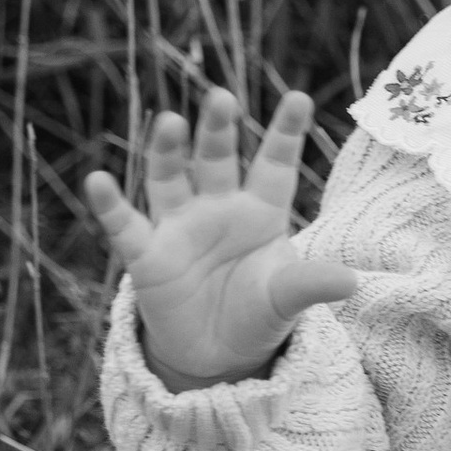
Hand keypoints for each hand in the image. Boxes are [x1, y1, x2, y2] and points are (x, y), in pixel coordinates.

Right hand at [83, 88, 360, 391]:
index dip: (285, 132)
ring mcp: (179, 226)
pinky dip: (110, 204)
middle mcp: (218, 207)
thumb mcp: (285, 300)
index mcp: (261, 210)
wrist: (216, 354)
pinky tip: (97, 181)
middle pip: (216, 159)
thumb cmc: (257, 312)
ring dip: (166, 151)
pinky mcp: (146, 255)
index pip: (274, 164)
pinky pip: (125, 225)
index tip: (300, 97)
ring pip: (169, 178)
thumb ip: (310, 284)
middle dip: (218, 130)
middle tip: (221, 97)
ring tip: (168, 121)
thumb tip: (353, 282)